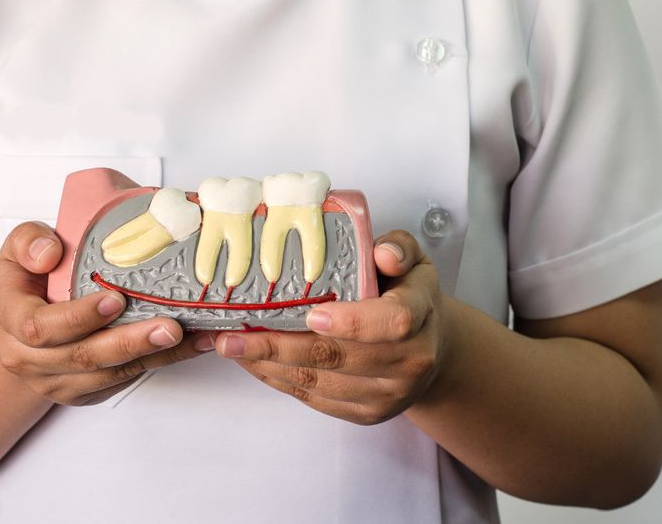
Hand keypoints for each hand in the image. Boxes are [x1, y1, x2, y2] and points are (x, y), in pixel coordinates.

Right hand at [0, 221, 215, 405]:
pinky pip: (126, 380)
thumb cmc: (29, 278)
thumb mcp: (19, 247)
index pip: (40, 327)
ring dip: (155, 356)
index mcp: (11, 319)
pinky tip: (194, 344)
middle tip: (169, 327)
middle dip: (129, 343)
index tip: (115, 299)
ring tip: (192, 336)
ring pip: (110, 374)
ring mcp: (57, 381)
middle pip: (82, 358)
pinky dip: (163, 362)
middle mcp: (29, 359)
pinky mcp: (86, 392)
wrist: (23, 320)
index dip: (79, 317)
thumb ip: (29, 241)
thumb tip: (50, 253)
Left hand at [214, 230, 451, 424]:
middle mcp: (407, 363)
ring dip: (268, 365)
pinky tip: (252, 362)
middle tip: (233, 335)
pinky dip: (278, 379)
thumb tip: (382, 254)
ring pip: (318, 382)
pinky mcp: (365, 413)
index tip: (312, 314)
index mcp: (420, 317)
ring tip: (229, 346)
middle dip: (277, 346)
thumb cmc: (409, 296)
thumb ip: (397, 249)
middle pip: (337, 357)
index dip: (351, 322)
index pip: (392, 323)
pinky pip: (315, 399)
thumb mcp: (413, 261)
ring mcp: (386, 394)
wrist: (431, 350)